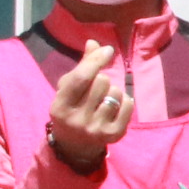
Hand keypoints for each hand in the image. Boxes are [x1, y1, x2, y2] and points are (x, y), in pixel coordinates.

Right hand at [44, 40, 133, 170]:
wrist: (75, 145)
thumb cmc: (72, 107)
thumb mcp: (69, 88)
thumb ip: (82, 65)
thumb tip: (94, 43)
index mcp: (60, 106)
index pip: (81, 78)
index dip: (96, 61)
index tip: (108, 50)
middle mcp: (77, 120)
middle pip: (102, 82)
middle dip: (102, 79)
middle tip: (95, 90)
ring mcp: (96, 129)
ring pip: (116, 92)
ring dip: (113, 91)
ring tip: (103, 100)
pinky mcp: (114, 135)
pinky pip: (129, 105)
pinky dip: (125, 101)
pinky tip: (115, 108)